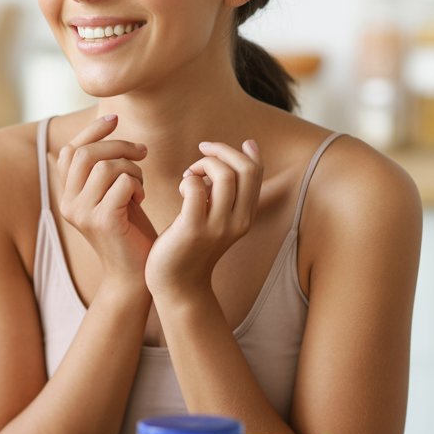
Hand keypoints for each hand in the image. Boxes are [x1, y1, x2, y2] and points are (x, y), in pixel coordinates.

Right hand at [54, 115, 156, 287]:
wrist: (136, 273)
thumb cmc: (129, 230)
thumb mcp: (112, 192)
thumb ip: (103, 166)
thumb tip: (107, 124)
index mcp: (67, 195)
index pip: (70, 150)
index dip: (92, 131)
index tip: (115, 119)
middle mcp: (68, 204)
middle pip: (85, 153)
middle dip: (118, 145)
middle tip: (141, 152)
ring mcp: (83, 214)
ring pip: (106, 166)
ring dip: (132, 168)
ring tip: (140, 184)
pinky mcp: (103, 221)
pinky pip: (123, 183)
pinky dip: (137, 183)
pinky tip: (141, 199)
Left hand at [145, 139, 262, 298]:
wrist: (178, 285)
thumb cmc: (191, 246)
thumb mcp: (217, 219)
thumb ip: (225, 195)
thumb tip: (231, 162)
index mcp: (246, 216)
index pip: (255, 172)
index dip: (241, 151)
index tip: (218, 148)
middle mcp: (238, 221)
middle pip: (244, 169)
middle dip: (221, 151)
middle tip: (200, 154)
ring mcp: (218, 226)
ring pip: (223, 175)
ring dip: (203, 164)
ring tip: (190, 175)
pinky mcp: (194, 229)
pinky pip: (196, 189)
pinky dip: (188, 180)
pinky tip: (181, 189)